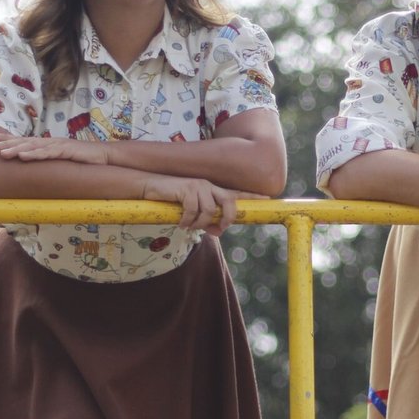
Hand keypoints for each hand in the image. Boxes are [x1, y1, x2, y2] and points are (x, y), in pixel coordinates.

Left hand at [0, 131, 109, 164]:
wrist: (104, 156)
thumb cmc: (84, 159)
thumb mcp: (62, 160)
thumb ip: (49, 160)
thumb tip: (35, 165)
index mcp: (48, 144)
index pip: (23, 140)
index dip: (7, 139)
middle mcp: (50, 142)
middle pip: (24, 142)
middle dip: (6, 143)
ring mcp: (58, 145)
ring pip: (33, 147)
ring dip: (16, 149)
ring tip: (2, 153)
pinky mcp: (66, 151)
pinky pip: (48, 153)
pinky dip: (35, 154)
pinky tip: (23, 156)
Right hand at [142, 175, 261, 235]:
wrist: (150, 188)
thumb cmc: (170, 202)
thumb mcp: (191, 215)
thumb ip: (206, 223)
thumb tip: (219, 232)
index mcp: (212, 191)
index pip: (236, 193)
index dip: (252, 196)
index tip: (268, 199)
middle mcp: (209, 186)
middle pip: (230, 202)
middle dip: (228, 218)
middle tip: (220, 229)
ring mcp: (198, 186)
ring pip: (210, 211)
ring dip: (199, 224)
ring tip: (188, 226)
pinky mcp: (187, 188)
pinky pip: (193, 210)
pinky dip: (187, 221)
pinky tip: (180, 223)